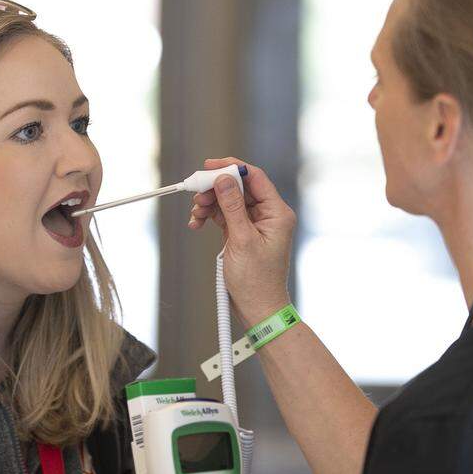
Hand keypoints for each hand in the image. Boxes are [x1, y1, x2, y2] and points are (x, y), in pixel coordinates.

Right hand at [188, 158, 296, 325]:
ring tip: (195, 214)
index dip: (232, 168)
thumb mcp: (241, 240)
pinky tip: (196, 223)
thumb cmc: (256, 280)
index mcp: (277, 213)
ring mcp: (254, 224)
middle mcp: (268, 215)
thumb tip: (223, 179)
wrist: (257, 308)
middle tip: (195, 193)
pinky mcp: (241, 233)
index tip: (209, 166)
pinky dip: (209, 216)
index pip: (255, 178)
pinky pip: (223, 215)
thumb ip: (232, 207)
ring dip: (209, 203)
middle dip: (215, 188)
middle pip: (239, 188)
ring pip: (228, 201)